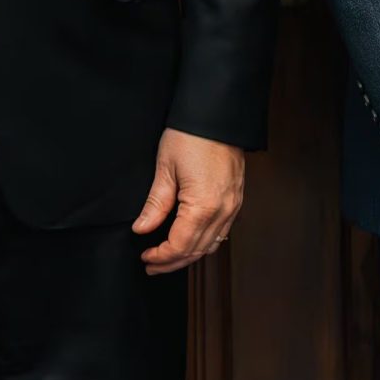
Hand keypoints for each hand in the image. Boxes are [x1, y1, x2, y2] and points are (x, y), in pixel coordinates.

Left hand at [132, 129, 245, 275]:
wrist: (218, 114)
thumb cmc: (191, 135)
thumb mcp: (165, 168)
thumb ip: (155, 204)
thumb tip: (142, 228)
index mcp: (203, 206)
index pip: (180, 246)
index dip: (161, 257)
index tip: (145, 257)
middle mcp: (222, 210)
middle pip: (196, 251)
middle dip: (172, 262)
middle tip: (152, 265)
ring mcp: (233, 206)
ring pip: (211, 245)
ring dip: (189, 255)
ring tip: (168, 257)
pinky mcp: (236, 199)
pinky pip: (222, 232)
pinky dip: (204, 242)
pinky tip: (190, 240)